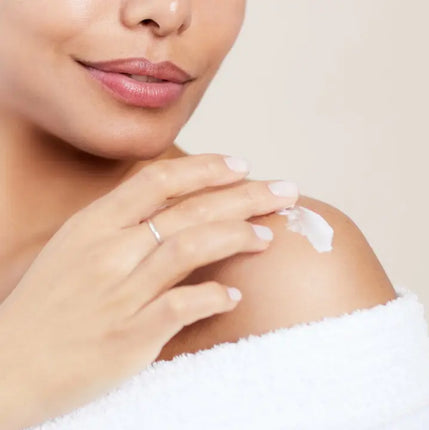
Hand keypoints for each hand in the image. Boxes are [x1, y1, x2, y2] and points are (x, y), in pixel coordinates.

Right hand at [0, 153, 297, 428]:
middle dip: (245, 195)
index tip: (241, 165)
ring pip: (192, 247)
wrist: (12, 364)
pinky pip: (184, 306)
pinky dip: (215, 298)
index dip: (206, 168)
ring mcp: (121, 292)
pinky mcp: (130, 335)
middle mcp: (110, 250)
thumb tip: (172, 208)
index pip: (160, 180)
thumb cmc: (46, 303)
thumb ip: (120, 223)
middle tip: (284, 192)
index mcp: (94, 224)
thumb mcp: (73, 246)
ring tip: (267, 238)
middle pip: (190, 209)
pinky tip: (233, 296)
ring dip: (238, 238)